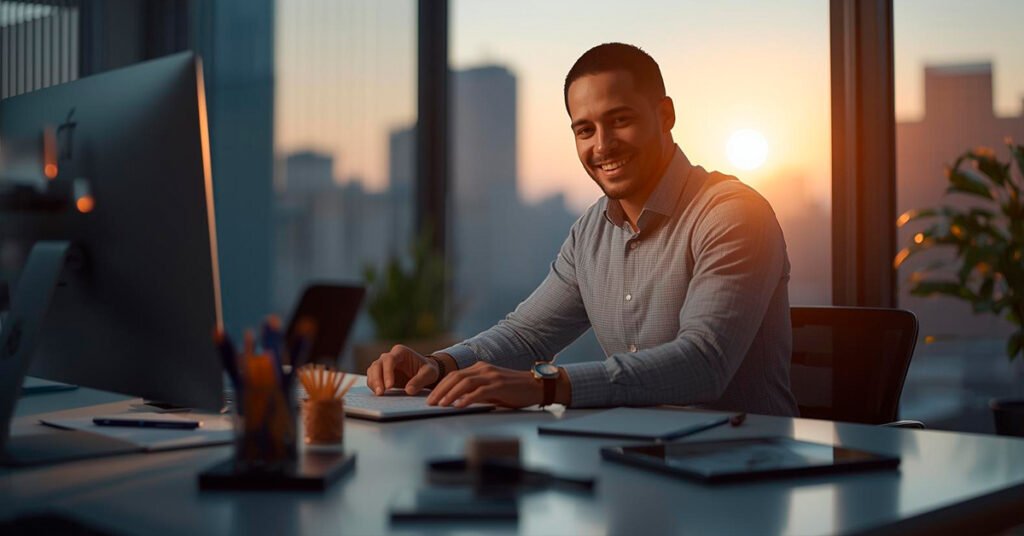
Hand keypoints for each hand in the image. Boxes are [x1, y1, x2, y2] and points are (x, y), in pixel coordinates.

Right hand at [366, 345, 438, 394]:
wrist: (423, 373)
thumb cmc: (427, 370)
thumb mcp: (429, 374)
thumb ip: (420, 380)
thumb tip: (409, 390)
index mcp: (401, 352)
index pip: (390, 359)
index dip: (388, 372)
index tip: (390, 386)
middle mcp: (389, 356)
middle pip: (377, 365)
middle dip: (377, 379)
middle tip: (381, 392)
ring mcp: (383, 364)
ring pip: (372, 371)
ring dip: (374, 383)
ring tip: (379, 395)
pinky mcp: (380, 373)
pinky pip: (372, 378)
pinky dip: (373, 386)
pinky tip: (379, 394)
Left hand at [426, 361, 542, 408]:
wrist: (537, 386)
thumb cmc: (514, 390)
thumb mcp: (491, 390)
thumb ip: (476, 392)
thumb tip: (458, 401)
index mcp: (480, 368)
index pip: (454, 375)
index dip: (440, 386)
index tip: (431, 397)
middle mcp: (484, 369)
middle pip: (456, 377)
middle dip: (440, 390)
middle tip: (430, 403)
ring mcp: (492, 376)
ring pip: (465, 382)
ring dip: (450, 394)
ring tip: (441, 404)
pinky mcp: (500, 385)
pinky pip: (480, 391)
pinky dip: (467, 398)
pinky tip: (459, 406)